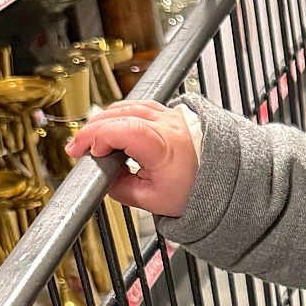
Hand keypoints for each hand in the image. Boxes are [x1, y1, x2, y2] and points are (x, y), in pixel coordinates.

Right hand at [65, 99, 197, 219]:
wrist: (226, 179)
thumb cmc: (197, 190)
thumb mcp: (152, 200)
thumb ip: (120, 189)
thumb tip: (103, 179)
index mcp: (163, 145)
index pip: (121, 129)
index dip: (96, 137)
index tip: (83, 152)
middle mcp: (167, 124)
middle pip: (120, 114)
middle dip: (93, 129)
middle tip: (79, 147)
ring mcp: (171, 116)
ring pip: (129, 106)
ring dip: (105, 119)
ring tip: (93, 137)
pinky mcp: (172, 114)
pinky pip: (141, 106)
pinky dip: (122, 113)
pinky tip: (113, 125)